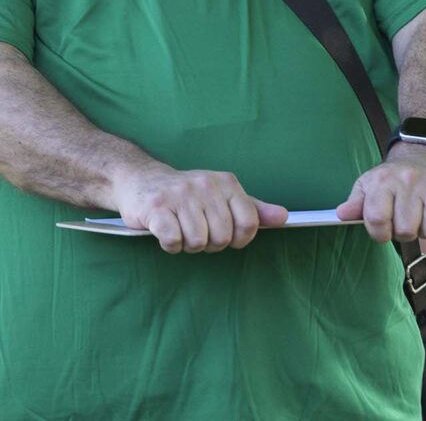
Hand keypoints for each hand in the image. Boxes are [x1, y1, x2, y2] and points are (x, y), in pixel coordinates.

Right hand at [115, 166, 287, 253]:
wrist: (141, 180)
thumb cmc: (187, 194)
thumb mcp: (223, 196)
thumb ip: (253, 209)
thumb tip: (284, 217)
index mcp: (227, 182)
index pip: (249, 224)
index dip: (238, 239)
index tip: (225, 235)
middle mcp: (206, 185)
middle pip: (222, 238)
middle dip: (209, 243)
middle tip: (195, 229)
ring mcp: (180, 194)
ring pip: (197, 243)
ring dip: (188, 245)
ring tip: (180, 229)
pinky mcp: (157, 207)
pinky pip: (173, 241)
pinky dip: (170, 245)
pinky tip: (165, 231)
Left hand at [336, 144, 425, 242]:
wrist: (425, 152)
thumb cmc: (393, 178)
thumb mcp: (368, 185)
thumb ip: (355, 203)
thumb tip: (341, 215)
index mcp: (384, 180)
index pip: (377, 221)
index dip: (379, 233)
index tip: (383, 228)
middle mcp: (410, 180)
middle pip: (406, 230)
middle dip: (405, 231)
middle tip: (406, 218)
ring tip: (423, 214)